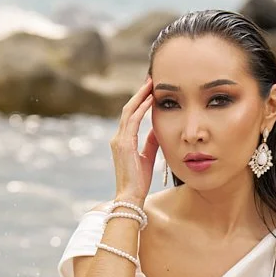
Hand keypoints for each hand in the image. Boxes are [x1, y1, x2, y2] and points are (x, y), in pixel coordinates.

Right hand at [111, 78, 157, 201]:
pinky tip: (150, 100)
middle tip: (150, 79)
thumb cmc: (139, 180)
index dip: (140, 101)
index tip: (150, 90)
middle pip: (128, 109)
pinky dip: (141, 109)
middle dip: (140, 93)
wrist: (131, 196)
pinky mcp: (124, 144)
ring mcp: (119, 140)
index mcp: (123, 141)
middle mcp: (118, 138)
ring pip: (128, 111)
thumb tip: (157, 129)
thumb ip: (151, 142)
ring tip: (151, 84)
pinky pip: (132, 121)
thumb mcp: (147, 157)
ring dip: (140, 96)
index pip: (130, 115)